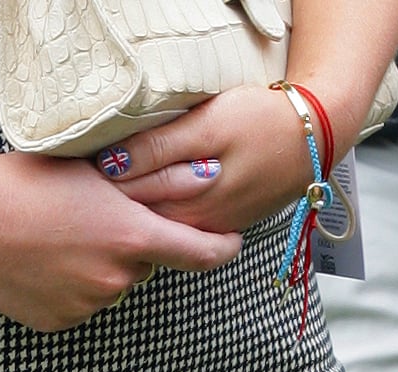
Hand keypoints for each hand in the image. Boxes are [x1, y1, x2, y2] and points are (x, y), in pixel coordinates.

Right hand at [0, 151, 241, 331]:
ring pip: (111, 285)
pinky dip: (73, 285)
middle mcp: (115, 279)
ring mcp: (86, 304)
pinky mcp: (58, 320)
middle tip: (96, 221)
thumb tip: (203, 179)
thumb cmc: (26, 182)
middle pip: (145, 265)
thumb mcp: (94, 171)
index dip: (221, 248)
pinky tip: (44, 260)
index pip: (200, 253)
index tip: (229, 243)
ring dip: (100, 266)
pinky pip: (81, 302)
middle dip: (133, 247)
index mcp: (130, 238)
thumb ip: (152, 184)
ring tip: (61, 238)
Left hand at [97, 85, 332, 232]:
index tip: (82, 163)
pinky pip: (181, 217)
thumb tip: (111, 164)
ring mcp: (210, 223)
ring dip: (135, 200)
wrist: (315, 135)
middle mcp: (194, 222)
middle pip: (138, 212)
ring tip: (115, 178)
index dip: (100, 179)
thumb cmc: (261, 123)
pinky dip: (161, 203)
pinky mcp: (223, 218)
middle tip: (88, 172)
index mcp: (185, 203)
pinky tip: (151, 189)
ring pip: (158, 217)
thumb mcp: (208, 126)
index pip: (125, 197)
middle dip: (112, 195)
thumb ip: (159, 148)